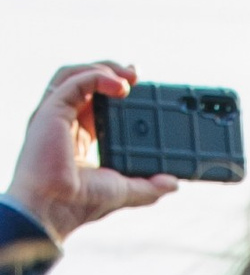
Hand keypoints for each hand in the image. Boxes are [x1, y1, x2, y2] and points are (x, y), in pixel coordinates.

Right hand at [8, 63, 178, 240]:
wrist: (56, 207)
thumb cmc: (81, 203)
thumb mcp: (124, 190)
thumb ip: (149, 186)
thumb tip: (174, 184)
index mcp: (79, 137)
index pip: (97, 104)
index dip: (115, 91)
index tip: (139, 87)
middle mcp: (65, 122)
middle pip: (85, 83)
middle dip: (111, 72)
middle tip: (138, 75)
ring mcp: (56, 114)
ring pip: (75, 75)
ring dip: (103, 68)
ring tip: (130, 74)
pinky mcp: (51, 111)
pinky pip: (73, 81)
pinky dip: (96, 75)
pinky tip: (120, 85)